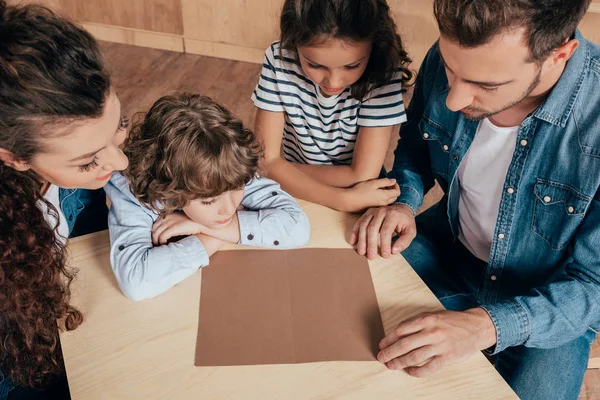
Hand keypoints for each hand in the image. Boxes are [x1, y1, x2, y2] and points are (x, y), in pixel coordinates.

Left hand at [151, 212, 205, 244]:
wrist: (202, 223)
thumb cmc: (191, 225)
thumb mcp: (178, 222)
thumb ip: (170, 225)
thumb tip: (162, 235)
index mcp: (168, 215)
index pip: (154, 224)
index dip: (153, 233)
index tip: (156, 240)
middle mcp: (167, 217)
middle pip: (153, 229)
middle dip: (153, 238)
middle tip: (157, 245)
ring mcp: (171, 221)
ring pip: (156, 233)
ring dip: (156, 241)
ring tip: (160, 247)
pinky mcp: (175, 227)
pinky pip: (163, 236)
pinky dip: (162, 242)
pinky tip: (165, 245)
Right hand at [341, 178, 399, 211]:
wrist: (350, 200)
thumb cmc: (361, 190)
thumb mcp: (373, 183)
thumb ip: (385, 181)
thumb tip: (394, 181)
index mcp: (385, 196)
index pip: (397, 192)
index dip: (396, 185)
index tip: (391, 181)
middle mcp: (384, 203)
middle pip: (395, 197)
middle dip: (393, 190)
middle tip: (387, 184)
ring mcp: (379, 206)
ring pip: (389, 201)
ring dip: (388, 194)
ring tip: (381, 188)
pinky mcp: (374, 208)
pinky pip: (383, 203)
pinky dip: (383, 198)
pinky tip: (376, 194)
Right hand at [349, 203, 415, 259]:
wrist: (401, 207)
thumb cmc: (405, 222)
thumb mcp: (411, 231)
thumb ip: (404, 242)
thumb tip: (394, 251)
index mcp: (393, 215)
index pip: (386, 231)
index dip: (384, 244)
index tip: (384, 255)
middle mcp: (381, 211)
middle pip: (372, 228)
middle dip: (370, 244)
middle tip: (370, 256)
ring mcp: (373, 211)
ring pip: (364, 226)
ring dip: (361, 240)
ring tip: (361, 252)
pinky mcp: (367, 213)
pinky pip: (359, 222)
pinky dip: (354, 232)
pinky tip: (352, 242)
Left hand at [377, 308, 496, 376]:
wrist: (477, 327)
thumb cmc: (453, 321)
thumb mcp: (433, 316)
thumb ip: (417, 323)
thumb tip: (397, 335)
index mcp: (426, 319)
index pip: (401, 330)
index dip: (389, 338)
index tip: (382, 344)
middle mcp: (432, 332)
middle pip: (404, 344)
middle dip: (390, 352)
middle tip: (381, 357)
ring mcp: (440, 346)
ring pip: (414, 357)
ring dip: (399, 362)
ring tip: (391, 365)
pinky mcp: (447, 358)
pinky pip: (428, 368)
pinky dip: (417, 371)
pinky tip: (410, 371)